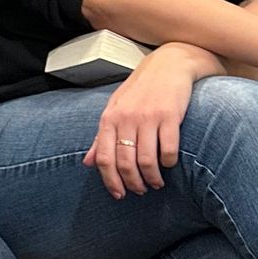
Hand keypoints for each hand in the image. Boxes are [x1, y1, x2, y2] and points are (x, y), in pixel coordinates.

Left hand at [84, 46, 203, 197]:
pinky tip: (169, 164)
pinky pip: (168, 150)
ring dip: (152, 178)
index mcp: (109, 118)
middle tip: (141, 190)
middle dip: (133, 184)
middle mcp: (126, 118)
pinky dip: (169, 163)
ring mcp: (148, 117)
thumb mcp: (115, 108)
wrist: (169, 63)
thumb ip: (102, 137)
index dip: (110, 181)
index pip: (104, 158)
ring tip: (156, 182)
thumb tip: (87, 163)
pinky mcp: (170, 116)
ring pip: (147, 161)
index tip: (119, 194)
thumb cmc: (141, 89)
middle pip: (125, 163)